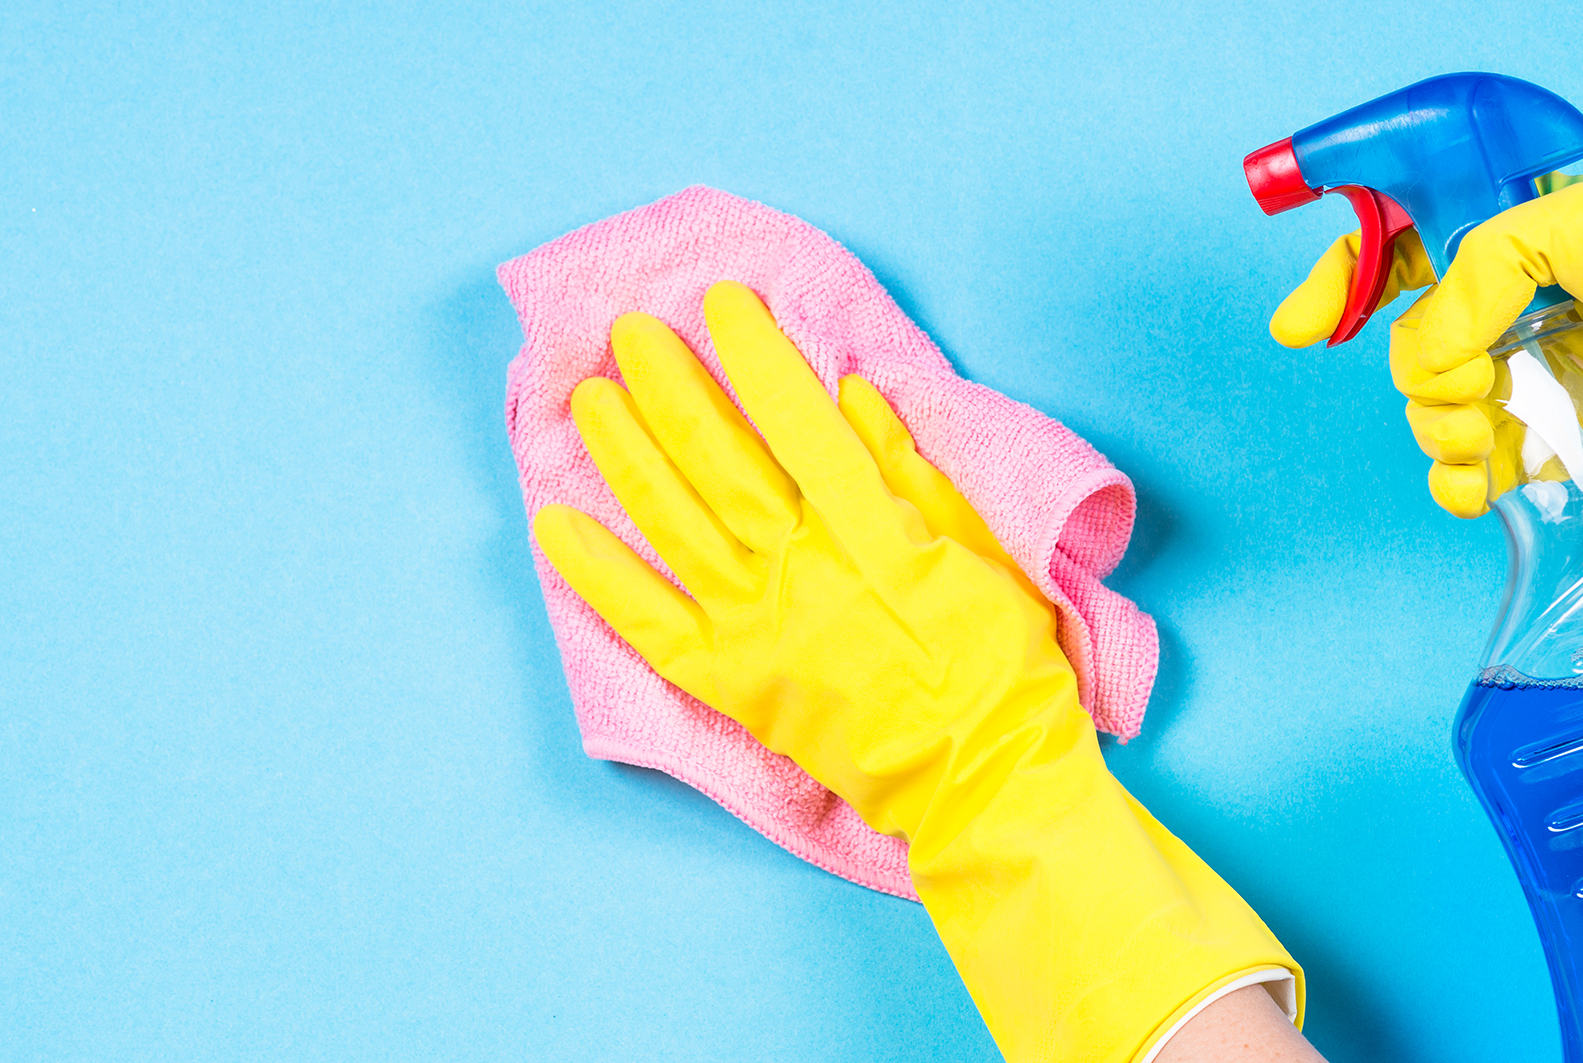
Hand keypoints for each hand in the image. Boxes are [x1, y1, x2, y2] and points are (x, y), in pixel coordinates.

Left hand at [534, 281, 1304, 1061]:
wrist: (981, 776)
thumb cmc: (1000, 660)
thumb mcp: (983, 552)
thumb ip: (917, 473)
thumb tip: (854, 395)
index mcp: (872, 532)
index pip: (801, 425)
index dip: (759, 358)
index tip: (726, 303)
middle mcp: (803, 571)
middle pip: (720, 461)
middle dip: (672, 388)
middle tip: (633, 332)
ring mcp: (757, 627)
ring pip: (674, 524)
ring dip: (626, 456)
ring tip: (590, 398)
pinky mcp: (730, 680)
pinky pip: (647, 623)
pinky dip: (599, 575)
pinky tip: (555, 525)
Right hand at [1270, 179, 1582, 618]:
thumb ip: (1478, 268)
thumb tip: (1424, 345)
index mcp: (1520, 237)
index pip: (1402, 247)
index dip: (1342, 281)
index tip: (1299, 329)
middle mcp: (1517, 305)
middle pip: (1406, 341)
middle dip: (1422, 374)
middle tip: (1473, 385)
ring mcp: (1530, 374)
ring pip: (1430, 409)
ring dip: (1443, 430)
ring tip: (1493, 442)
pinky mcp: (1549, 441)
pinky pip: (1468, 466)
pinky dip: (1462, 480)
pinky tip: (1486, 484)